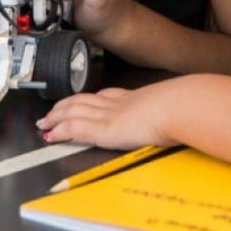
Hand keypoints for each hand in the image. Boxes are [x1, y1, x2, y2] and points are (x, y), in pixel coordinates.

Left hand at [37, 85, 174, 148]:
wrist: (179, 107)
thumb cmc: (183, 108)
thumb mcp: (177, 108)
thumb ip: (172, 113)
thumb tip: (184, 117)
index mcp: (137, 98)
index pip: (106, 95)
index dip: (90, 99)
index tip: (81, 101)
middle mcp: (119, 103)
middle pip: (85, 100)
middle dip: (66, 105)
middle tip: (53, 110)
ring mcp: (110, 115)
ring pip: (74, 111)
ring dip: (57, 116)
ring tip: (45, 122)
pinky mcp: (104, 130)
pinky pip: (74, 128)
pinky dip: (60, 130)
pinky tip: (51, 135)